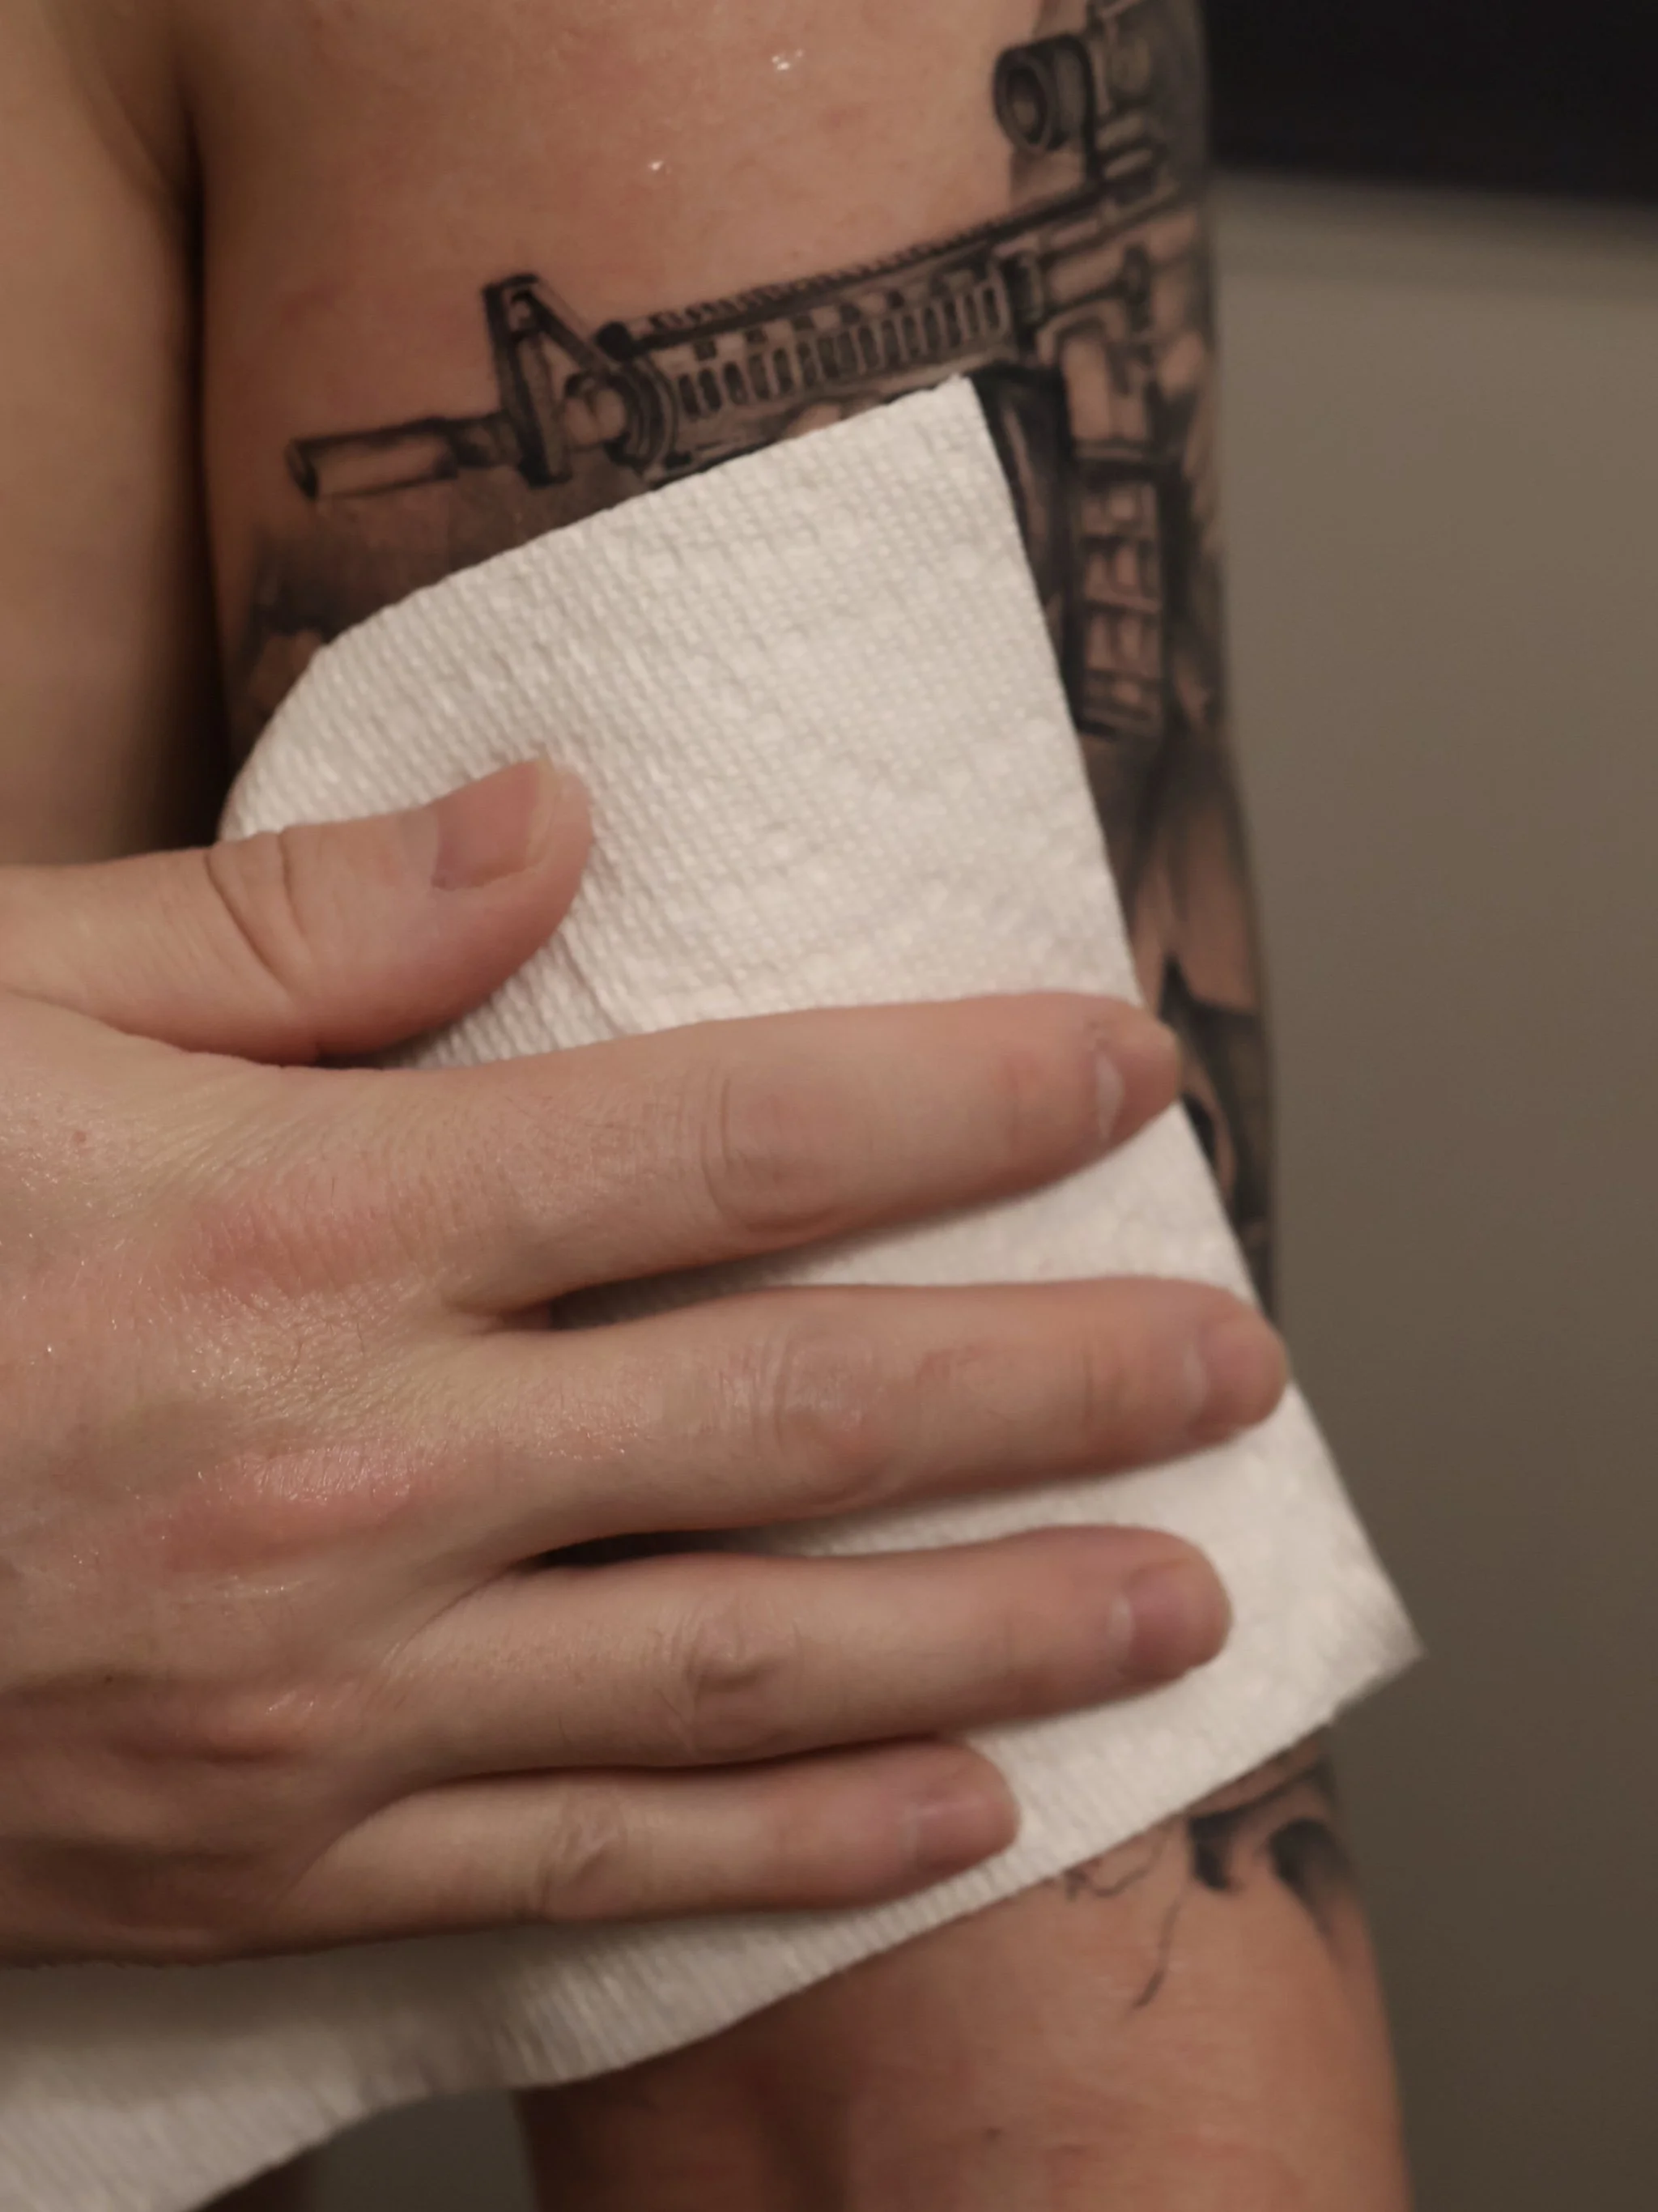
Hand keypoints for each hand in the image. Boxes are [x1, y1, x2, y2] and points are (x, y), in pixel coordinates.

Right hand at [0, 759, 1284, 1964]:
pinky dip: (787, 1858)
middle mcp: (351, 1475)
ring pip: (740, 1673)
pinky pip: (583, 1875)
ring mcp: (319, 1700)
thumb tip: (555, 833)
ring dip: (990, 1635)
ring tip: (1177, 1607)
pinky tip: (954, 1821)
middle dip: (1046, 1385)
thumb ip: (291, 929)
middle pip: (793, 1417)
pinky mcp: (264, 1861)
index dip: (949, 1103)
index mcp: (298, 1227)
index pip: (721, 1142)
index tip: (1116, 1078)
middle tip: (1230, 1370)